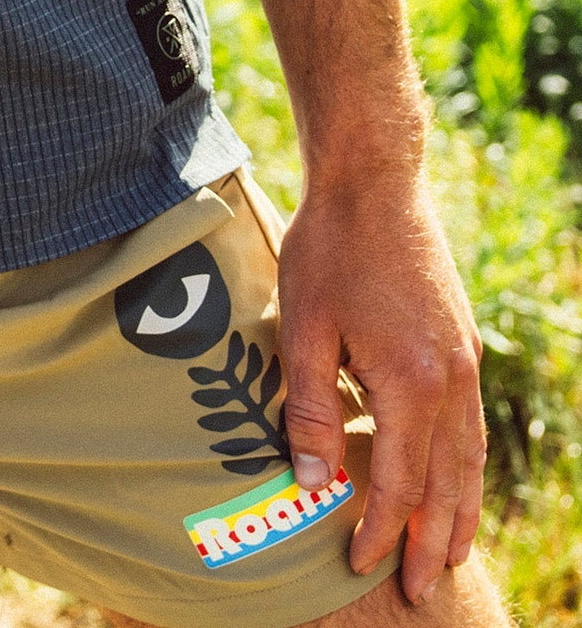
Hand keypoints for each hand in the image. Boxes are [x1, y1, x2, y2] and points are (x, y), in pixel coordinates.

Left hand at [276, 170, 485, 604]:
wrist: (374, 185)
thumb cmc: (328, 250)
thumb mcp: (303, 327)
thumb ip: (309, 407)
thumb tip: (312, 480)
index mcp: (412, 382)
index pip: (400, 482)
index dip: (379, 528)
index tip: (359, 565)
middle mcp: (452, 381)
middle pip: (449, 483)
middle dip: (432, 540)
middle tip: (419, 590)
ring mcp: (463, 363)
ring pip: (468, 459)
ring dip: (458, 511)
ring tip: (444, 552)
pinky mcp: (461, 345)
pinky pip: (468, 426)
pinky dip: (462, 467)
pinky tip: (450, 480)